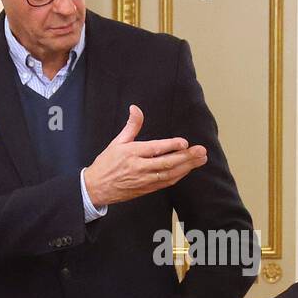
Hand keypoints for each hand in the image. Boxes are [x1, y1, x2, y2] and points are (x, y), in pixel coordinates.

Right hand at [81, 104, 207, 207]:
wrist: (96, 188)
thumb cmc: (106, 163)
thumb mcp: (117, 142)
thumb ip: (131, 126)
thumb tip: (135, 108)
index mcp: (131, 153)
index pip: (155, 149)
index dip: (171, 146)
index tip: (184, 142)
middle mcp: (139, 167)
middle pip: (166, 163)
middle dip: (186, 157)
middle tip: (201, 151)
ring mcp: (144, 180)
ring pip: (169, 174)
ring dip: (187, 167)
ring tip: (200, 159)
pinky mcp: (146, 189)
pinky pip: (165, 182)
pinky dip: (178, 176)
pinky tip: (188, 169)